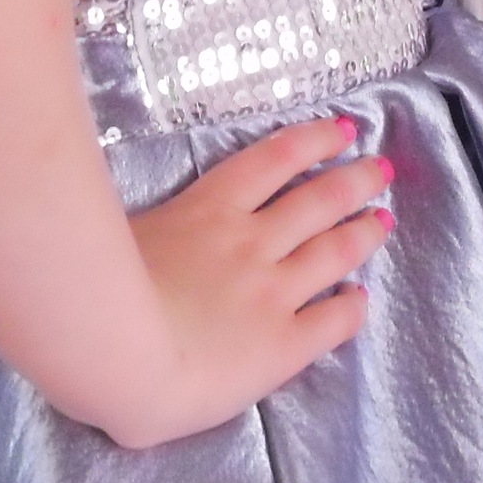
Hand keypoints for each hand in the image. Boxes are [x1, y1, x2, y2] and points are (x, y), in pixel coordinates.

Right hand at [120, 116, 394, 444]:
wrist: (119, 352)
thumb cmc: (99, 289)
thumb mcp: (124, 232)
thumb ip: (156, 224)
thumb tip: (160, 223)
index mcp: (212, 208)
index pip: (275, 160)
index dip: (314, 141)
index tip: (343, 130)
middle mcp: (252, 241)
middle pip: (318, 200)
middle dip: (354, 181)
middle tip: (380, 170)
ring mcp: (273, 291)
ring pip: (335, 251)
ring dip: (364, 233)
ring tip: (383, 220)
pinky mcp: (283, 344)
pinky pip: (332, 321)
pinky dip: (352, 307)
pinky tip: (361, 299)